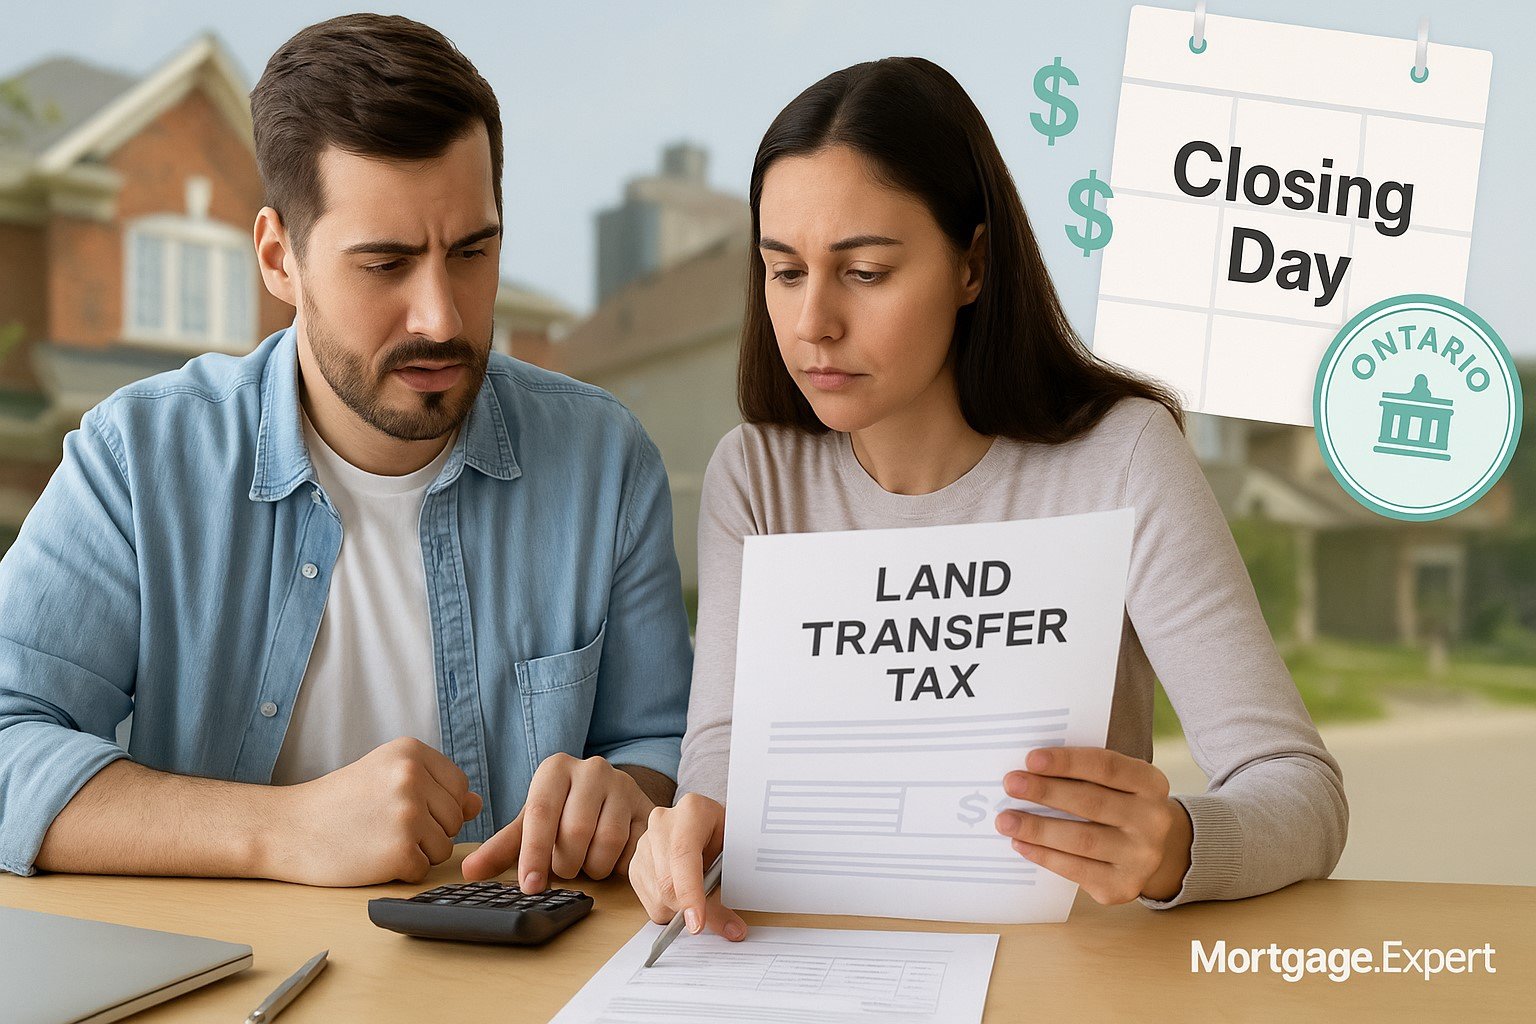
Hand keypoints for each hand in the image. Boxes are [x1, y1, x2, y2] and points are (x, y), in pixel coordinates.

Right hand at [266, 737, 481, 885]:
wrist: (288, 829)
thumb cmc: (339, 804)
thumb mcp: (386, 778)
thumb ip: (435, 788)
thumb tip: (477, 803)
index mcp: (411, 752)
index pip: (459, 787)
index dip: (436, 805)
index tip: (400, 806)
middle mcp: (412, 777)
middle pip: (455, 819)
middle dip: (428, 831)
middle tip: (382, 825)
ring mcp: (407, 813)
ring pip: (445, 847)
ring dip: (417, 852)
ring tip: (377, 839)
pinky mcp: (399, 849)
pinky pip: (423, 869)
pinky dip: (401, 871)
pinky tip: (371, 856)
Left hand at [460, 753, 651, 889]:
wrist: (609, 796)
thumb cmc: (564, 812)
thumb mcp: (532, 824)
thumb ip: (503, 847)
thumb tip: (469, 871)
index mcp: (555, 769)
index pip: (541, 813)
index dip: (534, 854)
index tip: (530, 886)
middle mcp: (592, 769)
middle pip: (575, 832)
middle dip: (567, 863)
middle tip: (564, 867)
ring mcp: (624, 786)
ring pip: (608, 843)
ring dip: (594, 866)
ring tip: (587, 861)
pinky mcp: (648, 807)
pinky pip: (634, 849)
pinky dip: (619, 865)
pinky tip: (611, 859)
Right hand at [629, 793, 745, 939]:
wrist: (705, 821)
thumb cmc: (723, 835)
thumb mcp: (733, 852)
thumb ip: (729, 889)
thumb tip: (733, 932)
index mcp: (692, 812)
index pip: (683, 855)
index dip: (690, 893)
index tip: (697, 924)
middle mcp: (662, 823)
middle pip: (667, 882)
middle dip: (688, 909)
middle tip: (707, 923)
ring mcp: (644, 842)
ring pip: (657, 896)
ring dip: (679, 909)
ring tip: (696, 892)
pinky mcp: (634, 862)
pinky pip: (649, 900)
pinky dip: (668, 907)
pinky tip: (681, 891)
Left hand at [994, 747, 1192, 904]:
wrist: (1147, 850)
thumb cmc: (1115, 804)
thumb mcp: (1113, 783)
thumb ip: (1081, 774)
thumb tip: (1028, 771)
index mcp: (1150, 783)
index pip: (1106, 767)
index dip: (1067, 762)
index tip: (1031, 759)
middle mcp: (1154, 819)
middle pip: (1092, 802)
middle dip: (1046, 792)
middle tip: (1011, 784)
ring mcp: (1142, 856)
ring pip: (1082, 839)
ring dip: (1038, 828)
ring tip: (1005, 819)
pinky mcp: (1124, 885)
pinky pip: (1077, 869)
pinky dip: (1044, 855)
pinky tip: (1021, 844)